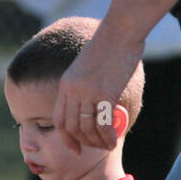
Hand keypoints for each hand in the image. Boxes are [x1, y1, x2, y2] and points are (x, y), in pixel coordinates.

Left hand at [53, 24, 143, 153]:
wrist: (121, 30)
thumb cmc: (110, 46)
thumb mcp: (87, 67)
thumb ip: (84, 85)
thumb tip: (92, 102)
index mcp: (66, 85)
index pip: (59, 120)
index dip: (66, 138)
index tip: (75, 149)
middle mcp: (73, 91)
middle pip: (72, 128)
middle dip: (83, 143)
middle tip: (96, 148)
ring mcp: (88, 93)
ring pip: (87, 129)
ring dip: (97, 142)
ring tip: (107, 147)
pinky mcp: (105, 94)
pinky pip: (103, 124)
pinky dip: (107, 137)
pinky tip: (114, 141)